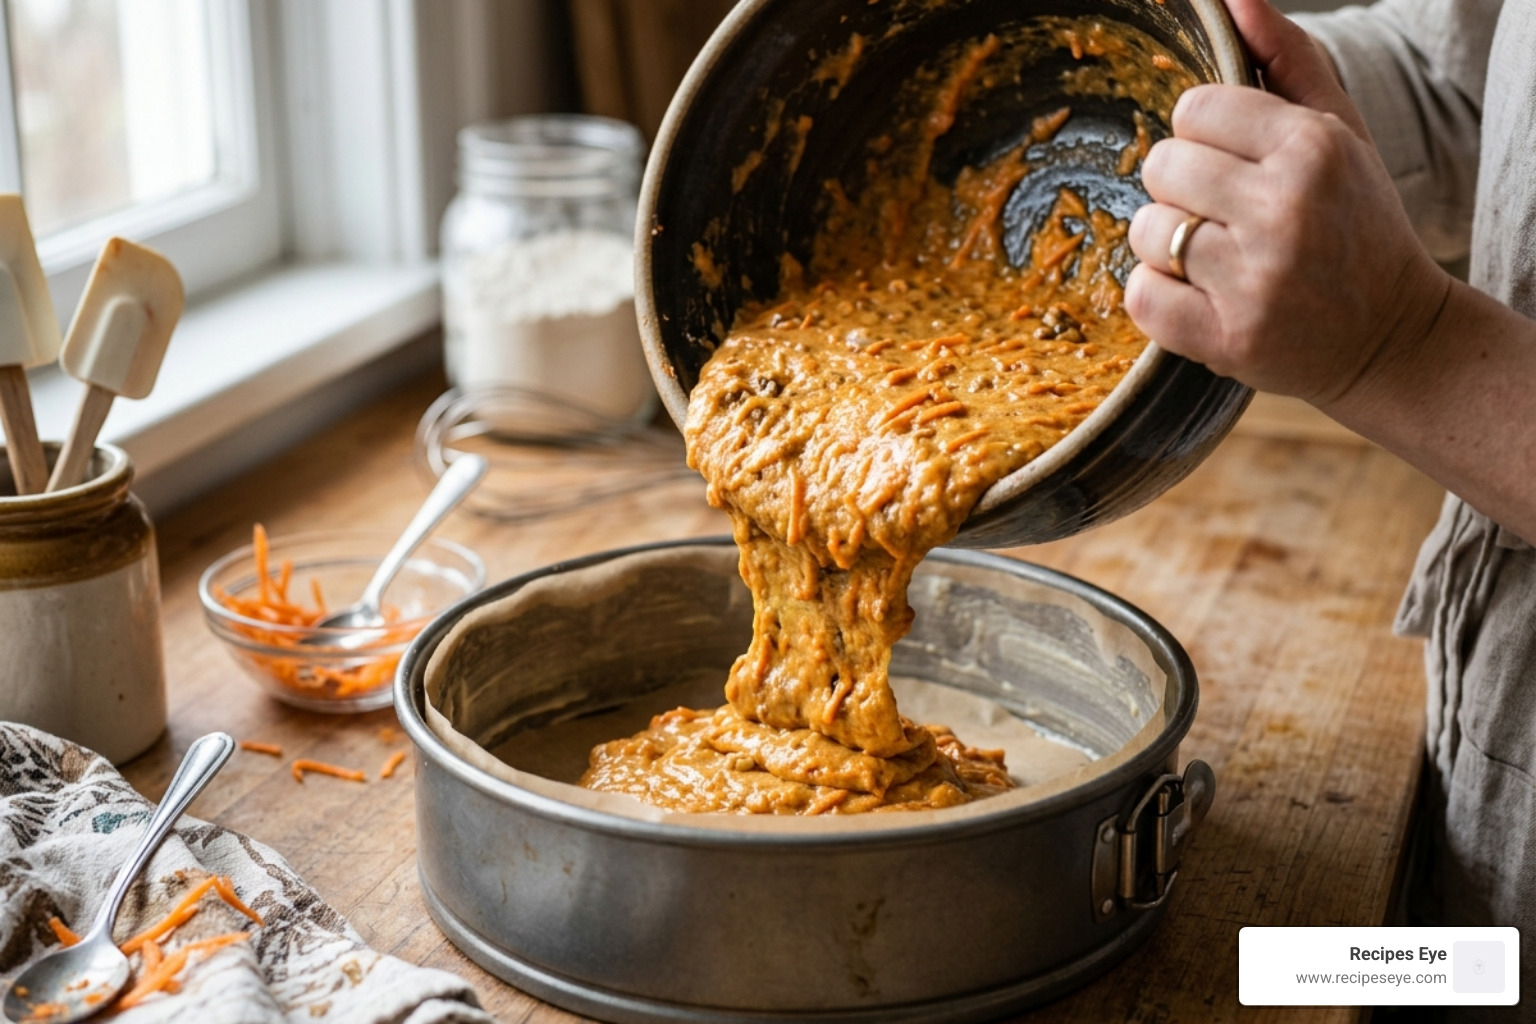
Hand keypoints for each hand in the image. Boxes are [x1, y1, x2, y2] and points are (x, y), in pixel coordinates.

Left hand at [1124, 0, 1450, 408]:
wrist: (1391, 337)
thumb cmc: (1356, 226)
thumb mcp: (1341, 134)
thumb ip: (1288, 60)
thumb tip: (1235, 1)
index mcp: (1311, 148)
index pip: (1194, 108)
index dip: (1205, 137)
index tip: (1235, 165)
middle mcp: (1282, 209)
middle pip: (1161, 165)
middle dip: (1182, 188)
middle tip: (1226, 215)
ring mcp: (1253, 279)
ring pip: (1146, 230)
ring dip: (1167, 245)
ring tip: (1219, 259)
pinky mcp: (1225, 338)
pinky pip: (1140, 294)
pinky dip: (1157, 296)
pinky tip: (1200, 295)